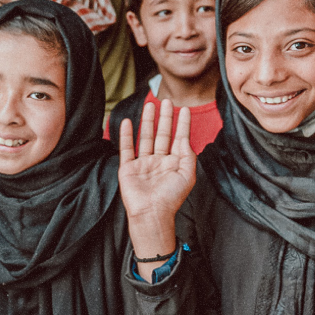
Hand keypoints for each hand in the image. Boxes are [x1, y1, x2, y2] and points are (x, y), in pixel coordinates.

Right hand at [117, 100, 194, 257]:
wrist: (152, 213)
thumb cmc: (171, 198)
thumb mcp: (187, 175)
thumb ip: (188, 155)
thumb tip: (184, 137)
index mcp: (175, 164)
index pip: (179, 139)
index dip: (182, 124)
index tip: (184, 109)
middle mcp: (159, 162)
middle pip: (162, 134)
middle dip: (165, 117)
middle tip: (166, 100)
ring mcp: (143, 164)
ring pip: (146, 137)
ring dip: (148, 121)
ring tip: (150, 104)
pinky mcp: (128, 168)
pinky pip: (127, 148)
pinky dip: (126, 135)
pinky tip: (129, 121)